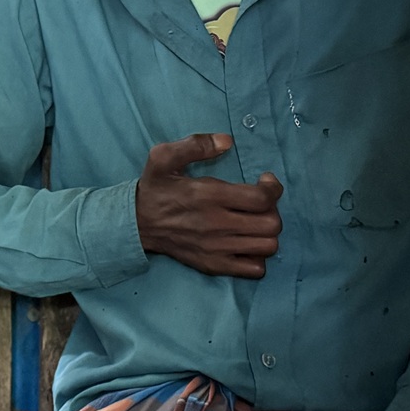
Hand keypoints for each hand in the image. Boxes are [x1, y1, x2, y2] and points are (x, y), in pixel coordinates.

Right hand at [135, 133, 282, 277]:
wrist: (136, 225)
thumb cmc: (155, 189)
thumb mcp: (163, 157)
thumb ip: (195, 145)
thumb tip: (227, 141)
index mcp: (208, 196)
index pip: (262, 198)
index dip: (273, 188)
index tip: (265, 181)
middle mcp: (216, 225)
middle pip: (271, 224)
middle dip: (273, 209)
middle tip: (260, 202)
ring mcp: (217, 249)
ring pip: (268, 247)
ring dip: (267, 232)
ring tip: (255, 222)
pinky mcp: (214, 266)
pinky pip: (254, 269)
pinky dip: (258, 257)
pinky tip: (247, 243)